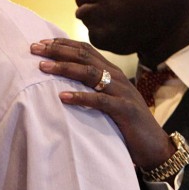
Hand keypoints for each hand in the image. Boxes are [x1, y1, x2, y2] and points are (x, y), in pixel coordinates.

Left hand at [30, 38, 173, 171]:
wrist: (154, 145)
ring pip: (90, 73)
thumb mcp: (107, 100)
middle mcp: (116, 77)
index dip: (62, 44)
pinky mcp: (124, 110)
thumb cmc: (126, 124)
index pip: (85, 50)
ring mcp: (121, 92)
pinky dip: (80, 97)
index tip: (40, 43)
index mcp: (111, 72)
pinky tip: (62, 97)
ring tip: (43, 68)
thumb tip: (61, 85)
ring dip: (64, 68)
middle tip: (34, 49)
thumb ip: (91, 89)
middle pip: (84, 56)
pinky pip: (100, 100)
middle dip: (57, 50)